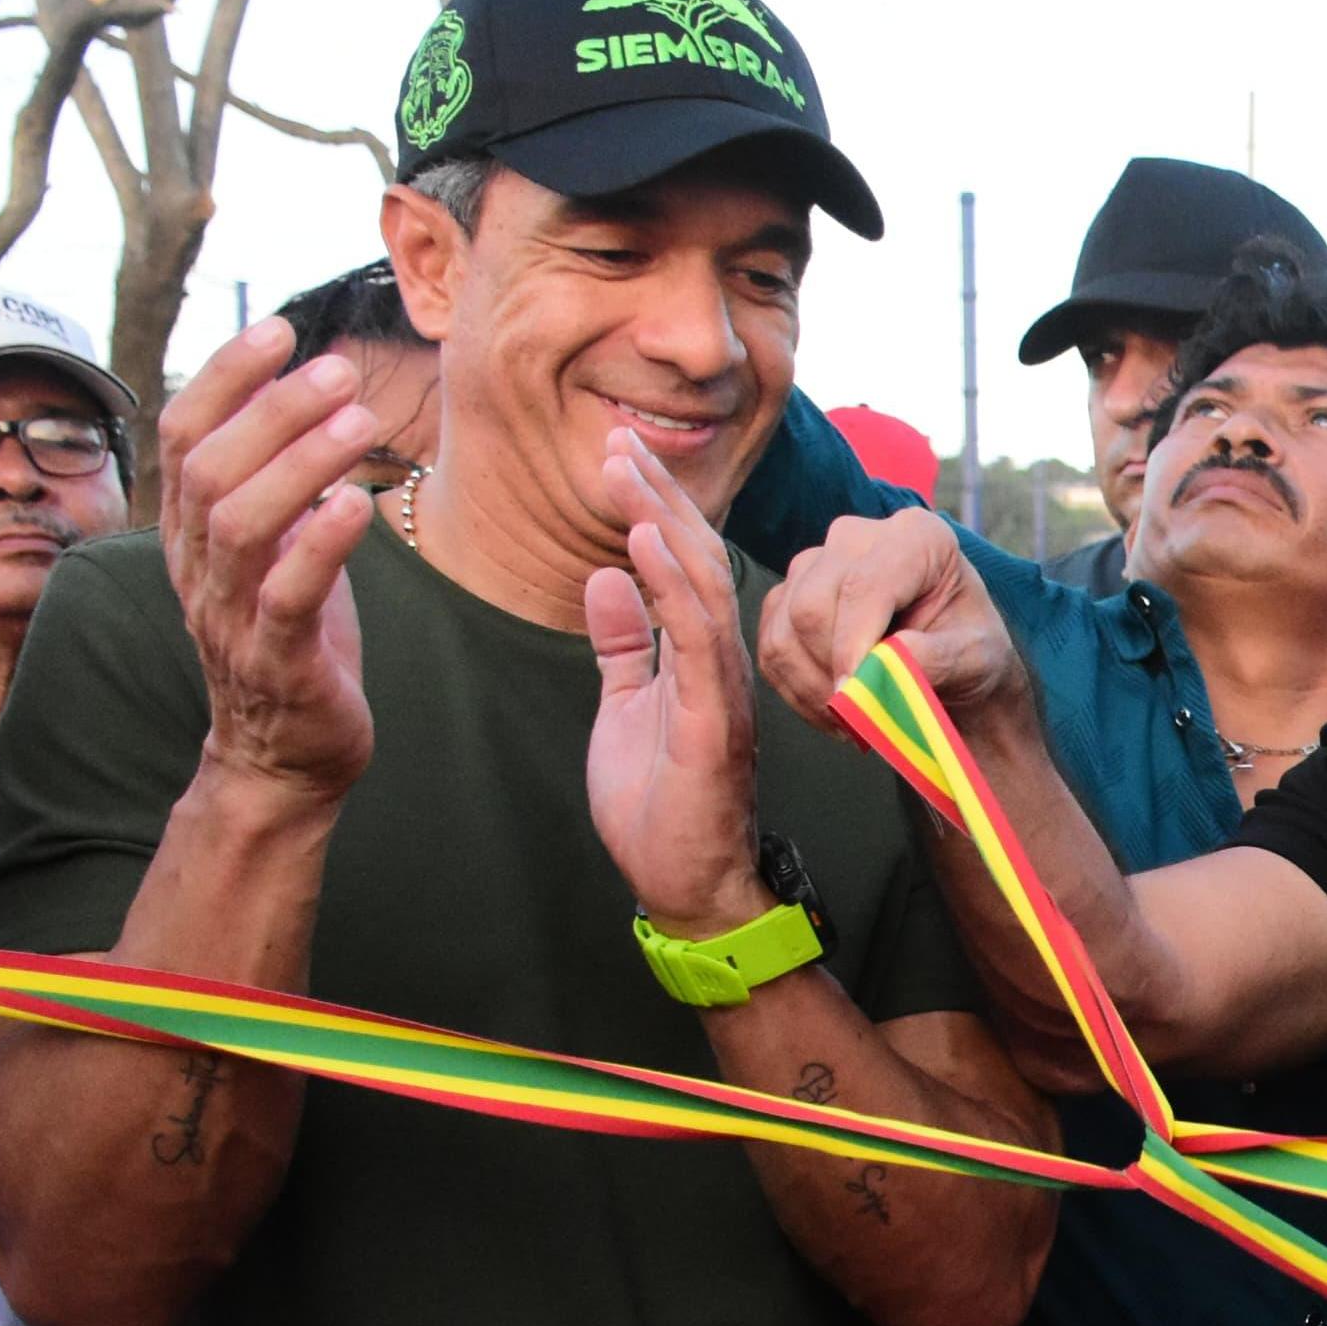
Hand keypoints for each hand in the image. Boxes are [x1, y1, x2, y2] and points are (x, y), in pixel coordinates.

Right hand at [159, 322, 378, 803]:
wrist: (286, 758)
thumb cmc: (292, 641)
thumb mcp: (279, 551)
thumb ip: (278, 485)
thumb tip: (301, 399)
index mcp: (190, 534)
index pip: (183, 433)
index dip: (225, 375)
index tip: (279, 327)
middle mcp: (197, 569)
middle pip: (207, 466)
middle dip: (272, 409)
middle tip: (339, 369)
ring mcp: (229, 618)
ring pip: (240, 522)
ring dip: (300, 462)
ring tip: (359, 420)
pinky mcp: (276, 663)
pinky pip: (286, 595)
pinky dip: (321, 543)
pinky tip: (359, 503)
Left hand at [584, 434, 771, 936]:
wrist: (688, 887)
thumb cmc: (662, 809)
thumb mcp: (627, 708)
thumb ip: (625, 646)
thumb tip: (605, 581)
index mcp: (698, 659)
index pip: (678, 566)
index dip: (652, 508)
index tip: (618, 455)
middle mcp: (719, 663)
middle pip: (693, 559)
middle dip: (658, 495)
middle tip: (620, 437)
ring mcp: (721, 689)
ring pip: (698, 585)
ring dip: (661, 521)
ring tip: (626, 467)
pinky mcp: (712, 720)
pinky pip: (696, 639)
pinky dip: (670, 584)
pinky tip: (642, 540)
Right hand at [754, 506, 1032, 738]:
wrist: (953, 668)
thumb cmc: (970, 655)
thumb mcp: (976, 658)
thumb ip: (938, 658)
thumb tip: (887, 663)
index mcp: (917, 538)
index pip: (864, 585)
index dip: (852, 644)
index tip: (853, 696)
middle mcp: (858, 538)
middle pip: (811, 605)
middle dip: (830, 672)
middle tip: (861, 719)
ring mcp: (815, 564)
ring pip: (783, 629)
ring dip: (811, 690)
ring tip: (852, 723)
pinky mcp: (788, 597)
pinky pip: (771, 647)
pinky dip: (796, 691)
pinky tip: (833, 711)